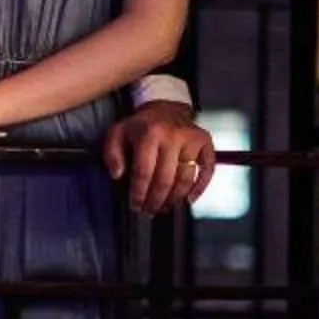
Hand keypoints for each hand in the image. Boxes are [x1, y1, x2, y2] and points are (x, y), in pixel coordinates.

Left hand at [104, 99, 215, 214]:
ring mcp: (192, 140)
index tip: (135, 206)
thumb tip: (117, 176)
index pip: (144, 171)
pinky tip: (189, 200)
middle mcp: (173, 136)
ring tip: (164, 208)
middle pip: (165, 179)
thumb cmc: (140, 126)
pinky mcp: (205, 143)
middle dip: (155, 201)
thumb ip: (112, 154)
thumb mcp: (118, 133)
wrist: (166, 107)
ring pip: (185, 178)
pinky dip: (200, 188)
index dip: (139, 193)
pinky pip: (207, 170)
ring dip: (174, 199)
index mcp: (150, 133)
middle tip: (149, 212)